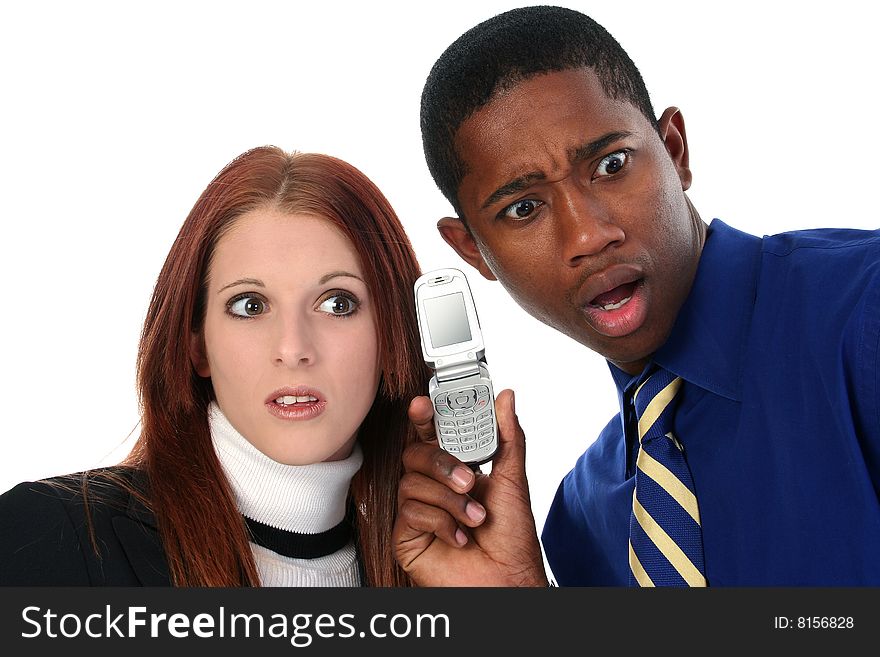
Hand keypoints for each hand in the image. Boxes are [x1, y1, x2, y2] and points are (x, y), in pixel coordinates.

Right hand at [393, 389, 548, 585]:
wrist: (508, 580)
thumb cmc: (511, 538)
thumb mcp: (513, 479)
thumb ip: (507, 436)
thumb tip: (506, 397)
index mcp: (455, 470)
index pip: (431, 435)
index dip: (424, 418)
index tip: (423, 405)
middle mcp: (434, 487)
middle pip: (414, 454)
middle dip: (442, 463)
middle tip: (469, 481)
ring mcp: (418, 511)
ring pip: (411, 482)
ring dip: (450, 501)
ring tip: (474, 519)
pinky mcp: (407, 535)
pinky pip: (410, 512)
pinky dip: (440, 523)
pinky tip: (459, 537)